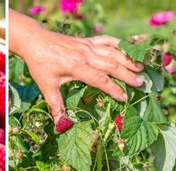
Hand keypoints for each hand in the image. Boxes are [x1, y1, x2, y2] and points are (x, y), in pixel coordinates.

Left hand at [9, 10, 143, 122]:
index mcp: (76, 67)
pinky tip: (129, 48)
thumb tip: (59, 124)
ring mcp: (87, 46)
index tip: (125, 98)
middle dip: (127, 74)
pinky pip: (106, 40)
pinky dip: (119, 43)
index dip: (113, 89)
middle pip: (111, 64)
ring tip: (141, 67)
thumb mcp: (46, 86)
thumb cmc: (40, 64)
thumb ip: (56, 105)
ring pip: (112, 51)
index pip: (100, 79)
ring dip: (127, 59)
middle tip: (141, 83)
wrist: (34, 41)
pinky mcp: (86, 40)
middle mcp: (85, 55)